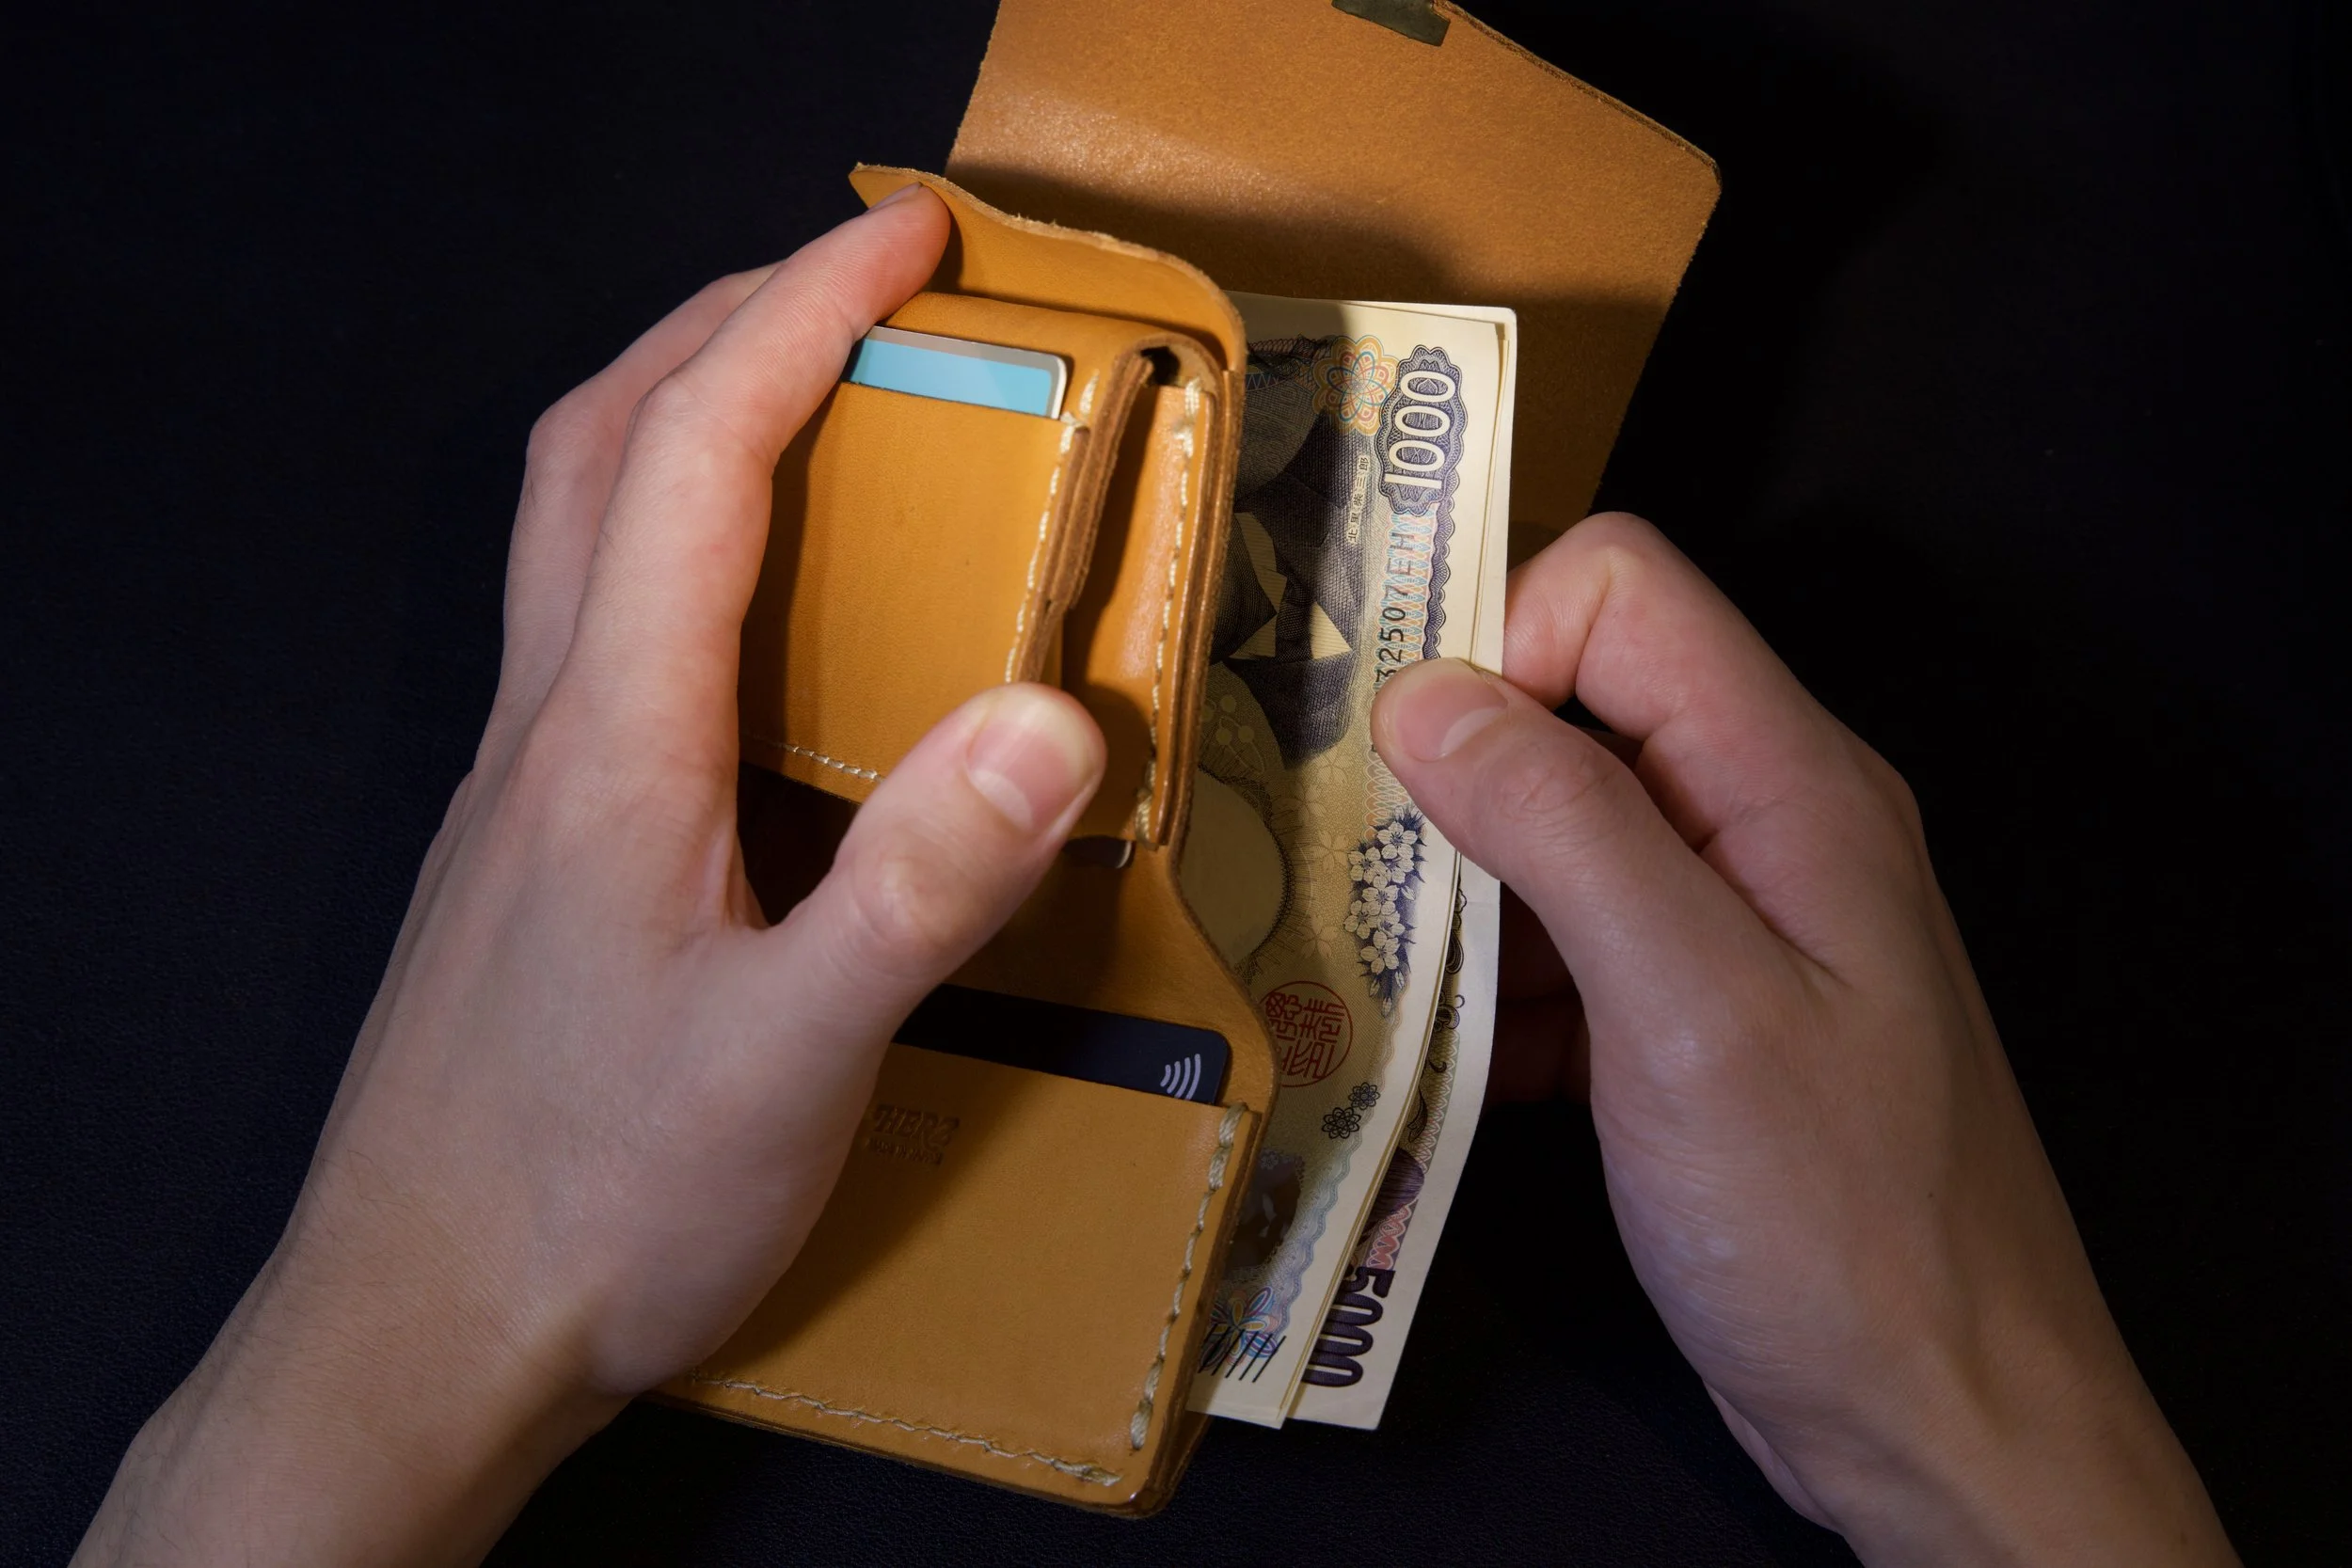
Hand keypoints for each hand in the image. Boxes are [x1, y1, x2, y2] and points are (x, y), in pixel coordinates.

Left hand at [76, 185, 1106, 1565]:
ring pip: (576, 532)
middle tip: (858, 285)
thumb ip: (918, 889)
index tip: (908, 240)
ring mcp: (525, 788)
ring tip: (819, 407)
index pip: (693, 457)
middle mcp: (547, 729)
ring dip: (683, 419)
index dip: (799, 314)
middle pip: (594, 447)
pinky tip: (763, 633)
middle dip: (721, 320)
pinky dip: (677, 546)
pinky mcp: (535, 851)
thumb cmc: (591, 1202)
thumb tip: (1050, 717)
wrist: (416, 1330)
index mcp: (609, 740)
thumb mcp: (789, 1062)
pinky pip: (596, 633)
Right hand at [1372, 515, 2236, 1565]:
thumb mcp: (1691, 1009)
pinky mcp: (1699, 1018)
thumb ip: (1563, 827)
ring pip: (1558, 829)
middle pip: (1577, 702)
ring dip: (1458, 890)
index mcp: (1788, 780)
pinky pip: (1570, 945)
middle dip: (1451, 768)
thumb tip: (1424, 694)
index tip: (1393, 758)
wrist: (1945, 1421)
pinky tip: (1454, 1061)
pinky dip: (1498, 986)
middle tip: (1347, 868)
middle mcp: (1765, 822)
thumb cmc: (1837, 1221)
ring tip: (1379, 976)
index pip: (1621, 592)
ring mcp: (1736, 923)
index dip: (1497, 639)